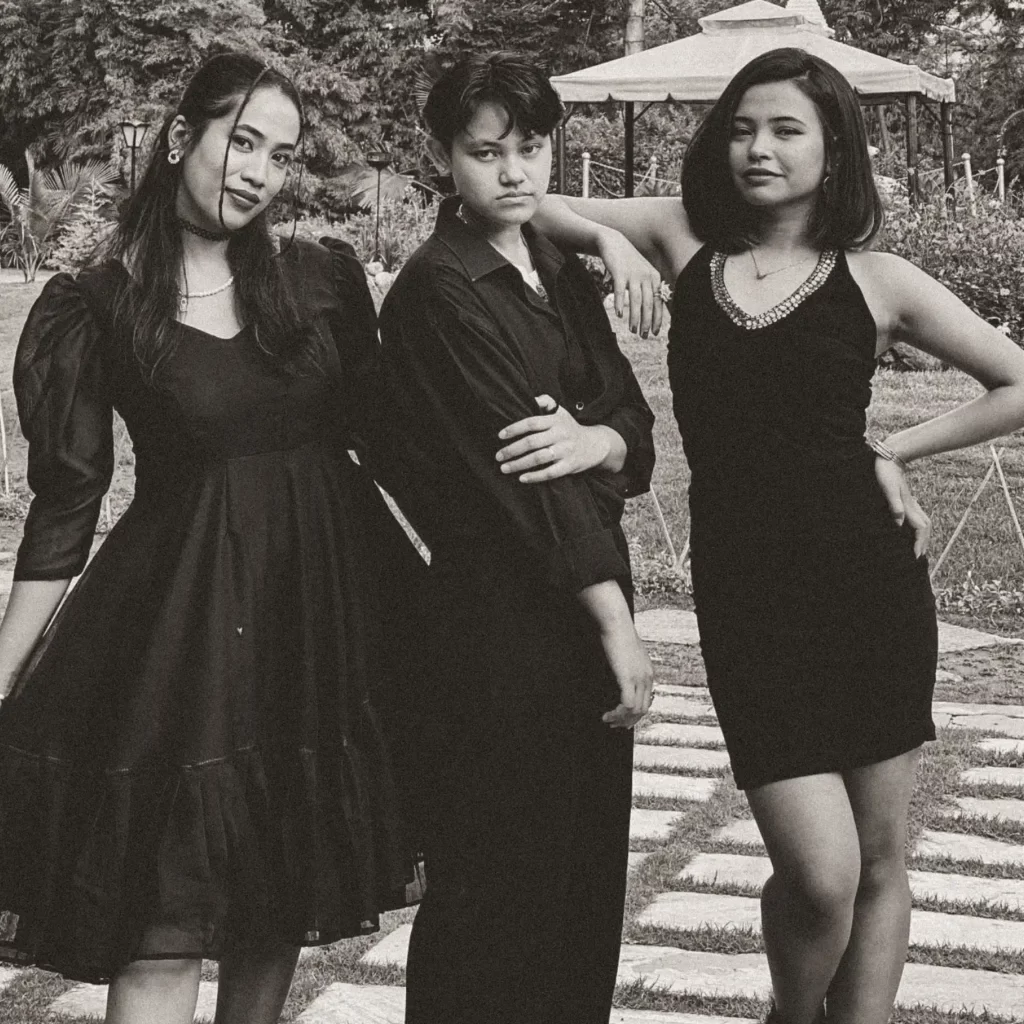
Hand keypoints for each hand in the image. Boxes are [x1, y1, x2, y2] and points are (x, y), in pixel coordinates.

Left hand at [497, 395, 617, 481]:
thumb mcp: (561, 411)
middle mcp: (561, 434)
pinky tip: (522, 478)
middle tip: (498, 456)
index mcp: (555, 420)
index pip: (531, 423)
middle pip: (532, 442)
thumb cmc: (570, 428)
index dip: (514, 429)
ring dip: (519, 464)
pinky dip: (535, 476)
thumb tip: (530, 397)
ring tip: (504, 468)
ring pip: (539, 458)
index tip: (500, 436)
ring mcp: (566, 450)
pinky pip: (550, 473)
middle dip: (512, 450)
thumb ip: (546, 402)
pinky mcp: (569, 465)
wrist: (596, 445)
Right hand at [596, 228, 663, 337]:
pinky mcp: (619, 273)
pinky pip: (620, 292)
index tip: (656, 333)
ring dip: (634, 317)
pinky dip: (619, 304)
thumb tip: (651, 310)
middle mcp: (646, 276)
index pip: (658, 302)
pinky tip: (619, 315)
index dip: (658, 319)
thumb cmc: (628, 263)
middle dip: (647, 322)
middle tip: (644, 336)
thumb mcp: (643, 273)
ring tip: (632, 330)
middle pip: (648, 304)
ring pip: (636, 300)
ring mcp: (633, 274)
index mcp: (654, 278)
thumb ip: (648, 288)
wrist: (613, 243)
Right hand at [599, 619, 653, 728]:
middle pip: (643, 710)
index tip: (623, 720)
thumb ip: (628, 666)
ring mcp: (639, 679)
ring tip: (608, 720)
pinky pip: (627, 704)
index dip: (635, 714)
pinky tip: (608, 714)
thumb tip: (621, 672)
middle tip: (614, 725)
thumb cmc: (618, 635)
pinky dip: (617, 713)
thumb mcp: (628, 654)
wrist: (617, 624)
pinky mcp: (628, 678)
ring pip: (636, 711)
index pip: (646, 701)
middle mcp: (647, 678)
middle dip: (628, 721)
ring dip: (621, 719)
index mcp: (648, 673)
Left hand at [874, 456, 930, 557]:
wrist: (891, 456)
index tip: (916, 556)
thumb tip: (899, 523)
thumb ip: (894, 505)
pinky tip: (910, 530)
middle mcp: (913, 506)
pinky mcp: (907, 499)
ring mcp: (911, 502)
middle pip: (925, 528)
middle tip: (918, 556)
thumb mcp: (888, 489)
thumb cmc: (886, 473)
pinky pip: (917, 517)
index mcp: (909, 506)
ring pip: (923, 522)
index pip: (920, 529)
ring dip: (922, 536)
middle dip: (923, 542)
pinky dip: (917, 527)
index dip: (919, 543)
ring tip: (917, 547)